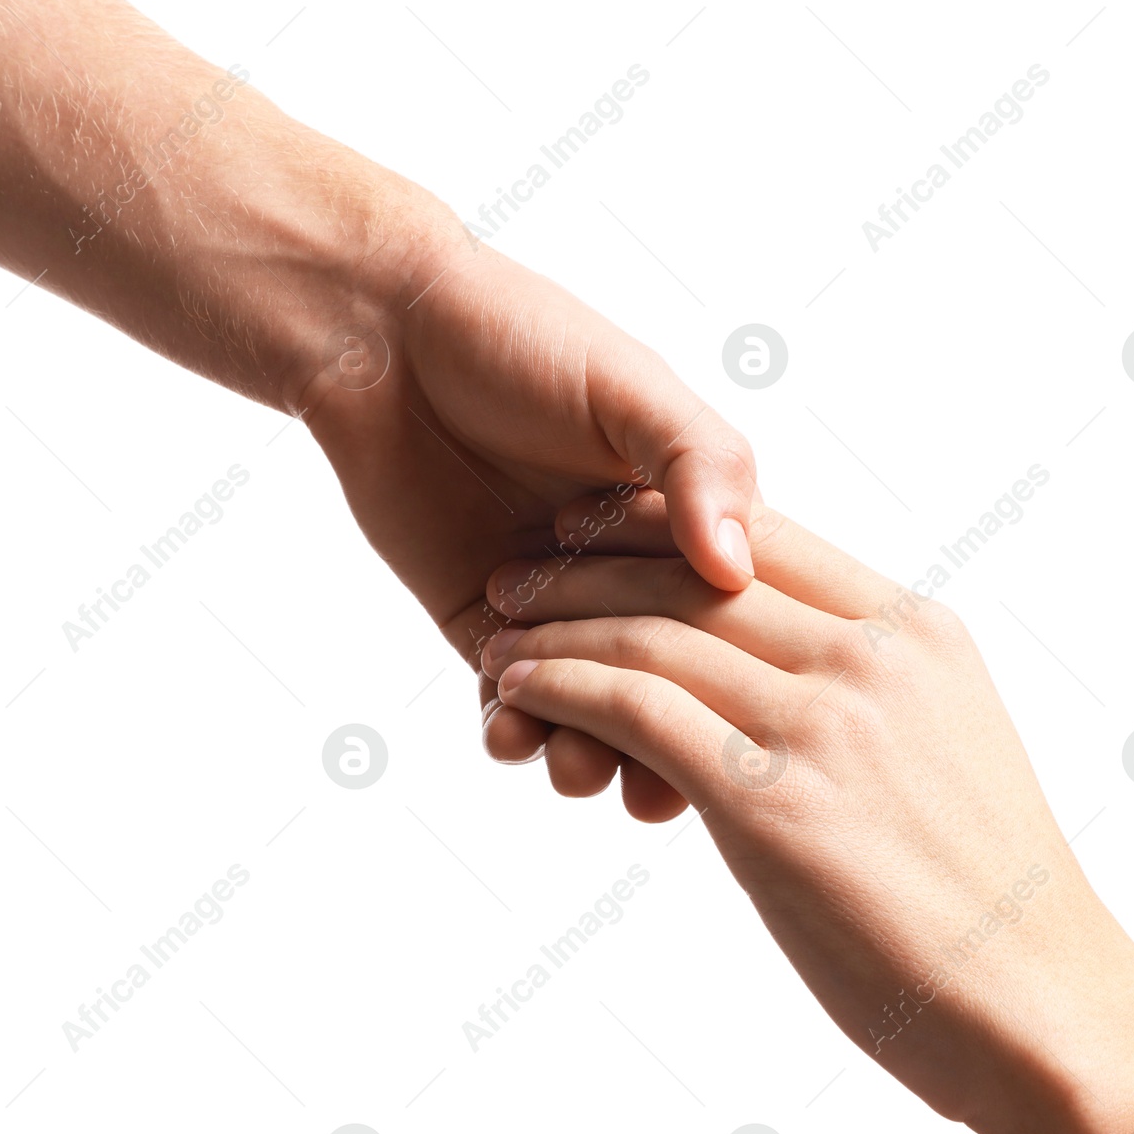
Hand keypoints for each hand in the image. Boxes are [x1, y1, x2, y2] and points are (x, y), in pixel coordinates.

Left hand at [296, 218, 756, 764]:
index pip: (731, 619)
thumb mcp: (631, 389)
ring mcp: (553, 603)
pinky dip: (513, 729)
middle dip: (664, 747)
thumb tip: (736, 571)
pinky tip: (506, 730)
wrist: (386, 340)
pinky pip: (508, 698)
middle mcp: (626, 570)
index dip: (740, 681)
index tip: (747, 740)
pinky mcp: (481, 622)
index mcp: (683, 517)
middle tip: (653, 794)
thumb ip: (696, 467)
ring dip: (586, 748)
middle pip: (663, 683)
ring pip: (586, 705)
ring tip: (576, 763)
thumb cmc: (522, 339)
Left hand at [477, 501, 1133, 1133]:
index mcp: (917, 632)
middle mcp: (873, 657)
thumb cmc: (987, 898)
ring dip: (559, 623)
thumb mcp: (936, 750)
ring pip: (656, 632)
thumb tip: (771, 681)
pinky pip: (638, 709)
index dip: (666, 521)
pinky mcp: (773, 802)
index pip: (768, 538)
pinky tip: (522, 688)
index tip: (596, 525)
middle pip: (698, 571)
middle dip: (591, 562)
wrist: (1048, 1008)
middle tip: (518, 568)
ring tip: (498, 630)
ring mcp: (826, 724)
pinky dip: (565, 687)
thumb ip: (858, 693)